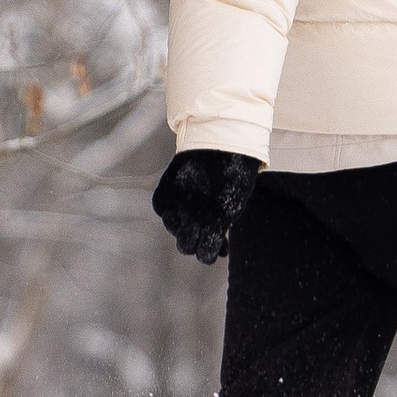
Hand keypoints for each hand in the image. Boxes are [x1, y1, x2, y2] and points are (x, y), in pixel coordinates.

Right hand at [152, 148, 261, 262]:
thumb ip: (221, 228)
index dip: (211, 253)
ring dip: (182, 225)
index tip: (216, 247)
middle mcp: (192, 214)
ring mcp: (175, 202)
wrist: (220, 142)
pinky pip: (163, 210)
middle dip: (195, 243)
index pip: (205, 255)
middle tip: (203, 233)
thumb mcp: (233, 207)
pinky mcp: (163, 191)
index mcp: (215, 220)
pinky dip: (171, 208)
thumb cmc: (233, 175)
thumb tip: (218, 248)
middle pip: (186, 246)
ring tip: (194, 212)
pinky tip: (183, 201)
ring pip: (173, 229)